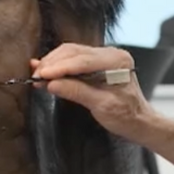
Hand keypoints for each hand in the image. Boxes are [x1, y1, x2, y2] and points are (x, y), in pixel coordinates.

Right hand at [30, 43, 151, 139]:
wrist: (138, 120)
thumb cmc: (126, 116)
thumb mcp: (102, 107)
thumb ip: (77, 92)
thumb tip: (52, 84)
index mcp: (116, 61)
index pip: (83, 61)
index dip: (60, 67)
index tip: (42, 75)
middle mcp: (111, 54)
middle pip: (74, 52)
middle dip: (53, 63)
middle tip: (35, 76)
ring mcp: (104, 56)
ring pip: (71, 53)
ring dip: (53, 63)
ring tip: (36, 74)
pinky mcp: (96, 63)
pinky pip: (74, 59)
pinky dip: (59, 65)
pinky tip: (44, 68)